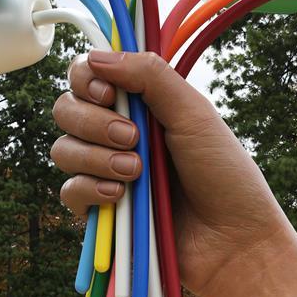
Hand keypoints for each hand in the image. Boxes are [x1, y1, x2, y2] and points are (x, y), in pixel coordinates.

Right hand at [51, 50, 287, 296]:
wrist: (232, 240)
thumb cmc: (224, 174)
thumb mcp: (193, 115)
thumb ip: (149, 77)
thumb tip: (96, 55)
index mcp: (142, 106)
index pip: (89, 77)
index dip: (87, 79)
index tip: (109, 94)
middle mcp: (118, 134)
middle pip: (66, 109)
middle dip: (92, 121)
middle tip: (132, 138)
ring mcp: (107, 172)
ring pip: (63, 149)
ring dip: (94, 156)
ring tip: (136, 172)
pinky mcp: (102, 211)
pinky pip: (69, 191)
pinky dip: (89, 189)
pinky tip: (120, 196)